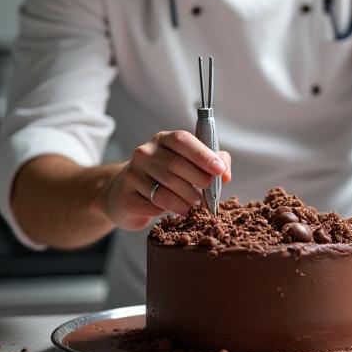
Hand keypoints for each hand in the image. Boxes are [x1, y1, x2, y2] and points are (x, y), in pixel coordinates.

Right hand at [99, 130, 231, 231]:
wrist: (125, 193)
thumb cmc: (165, 177)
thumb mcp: (188, 164)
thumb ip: (212, 163)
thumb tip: (226, 174)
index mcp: (163, 139)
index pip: (182, 140)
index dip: (202, 155)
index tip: (219, 170)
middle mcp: (145, 152)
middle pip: (175, 166)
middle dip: (197, 182)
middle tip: (209, 198)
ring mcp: (132, 173)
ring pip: (164, 189)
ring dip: (185, 201)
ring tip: (195, 208)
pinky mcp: (126, 196)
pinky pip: (152, 206)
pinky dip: (168, 211)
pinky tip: (176, 212)